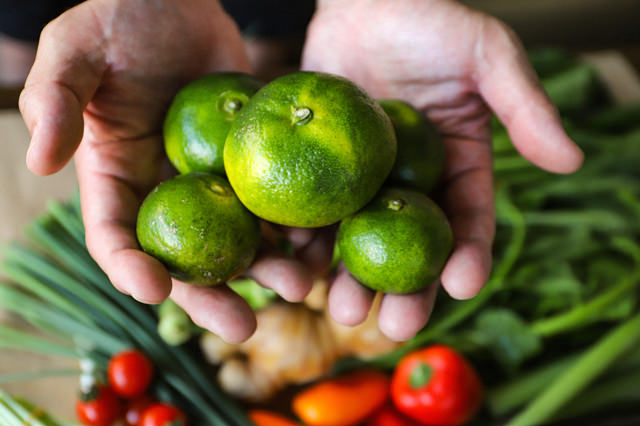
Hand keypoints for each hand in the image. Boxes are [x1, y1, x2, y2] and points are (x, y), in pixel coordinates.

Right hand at [20, 0, 313, 342]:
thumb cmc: (121, 16)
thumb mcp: (76, 47)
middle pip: (188, 256)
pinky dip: (297, 224)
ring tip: (302, 287)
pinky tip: (322, 242)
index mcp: (118, 176)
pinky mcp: (255, 161)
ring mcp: (215, 180)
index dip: (130, 267)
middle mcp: (168, 189)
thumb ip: (55, 99)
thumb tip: (39, 163)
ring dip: (269, 268)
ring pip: (240, 238)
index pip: (117, 235)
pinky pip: (276, 199)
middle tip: (245, 328)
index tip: (152, 289)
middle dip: (212, 296)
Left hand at [302, 0, 583, 339]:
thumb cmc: (427, 20)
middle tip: (395, 326)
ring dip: (350, 280)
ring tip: (342, 309)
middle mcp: (410, 185)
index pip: (468, 220)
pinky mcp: (318, 172)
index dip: (470, 255)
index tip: (464, 285)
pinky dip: (306, 242)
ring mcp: (361, 183)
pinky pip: (312, 214)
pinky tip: (298, 267)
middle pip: (410, 248)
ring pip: (358, 242)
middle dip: (406, 291)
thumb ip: (524, 105)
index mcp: (455, 166)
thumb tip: (571, 160)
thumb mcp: (486, 55)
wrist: (361, 1)